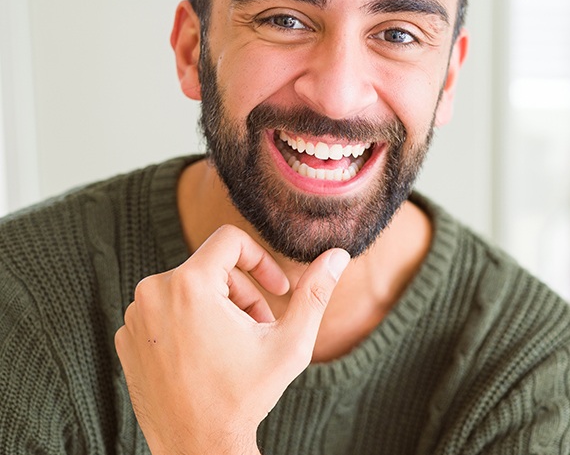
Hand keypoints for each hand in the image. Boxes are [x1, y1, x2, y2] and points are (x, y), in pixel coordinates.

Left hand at [115, 225, 349, 454]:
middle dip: (243, 292)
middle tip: (260, 327)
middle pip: (211, 267)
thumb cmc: (245, 397)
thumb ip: (315, 294)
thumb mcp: (289, 343)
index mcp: (189, 284)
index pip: (229, 239)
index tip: (276, 290)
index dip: (260, 259)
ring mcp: (135, 316)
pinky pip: (165, 309)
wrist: (196, 450)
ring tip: (234, 343)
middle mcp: (152, 292)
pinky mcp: (126, 336)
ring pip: (188, 286)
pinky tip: (204, 355)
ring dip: (218, 307)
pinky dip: (189, 321)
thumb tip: (339, 255)